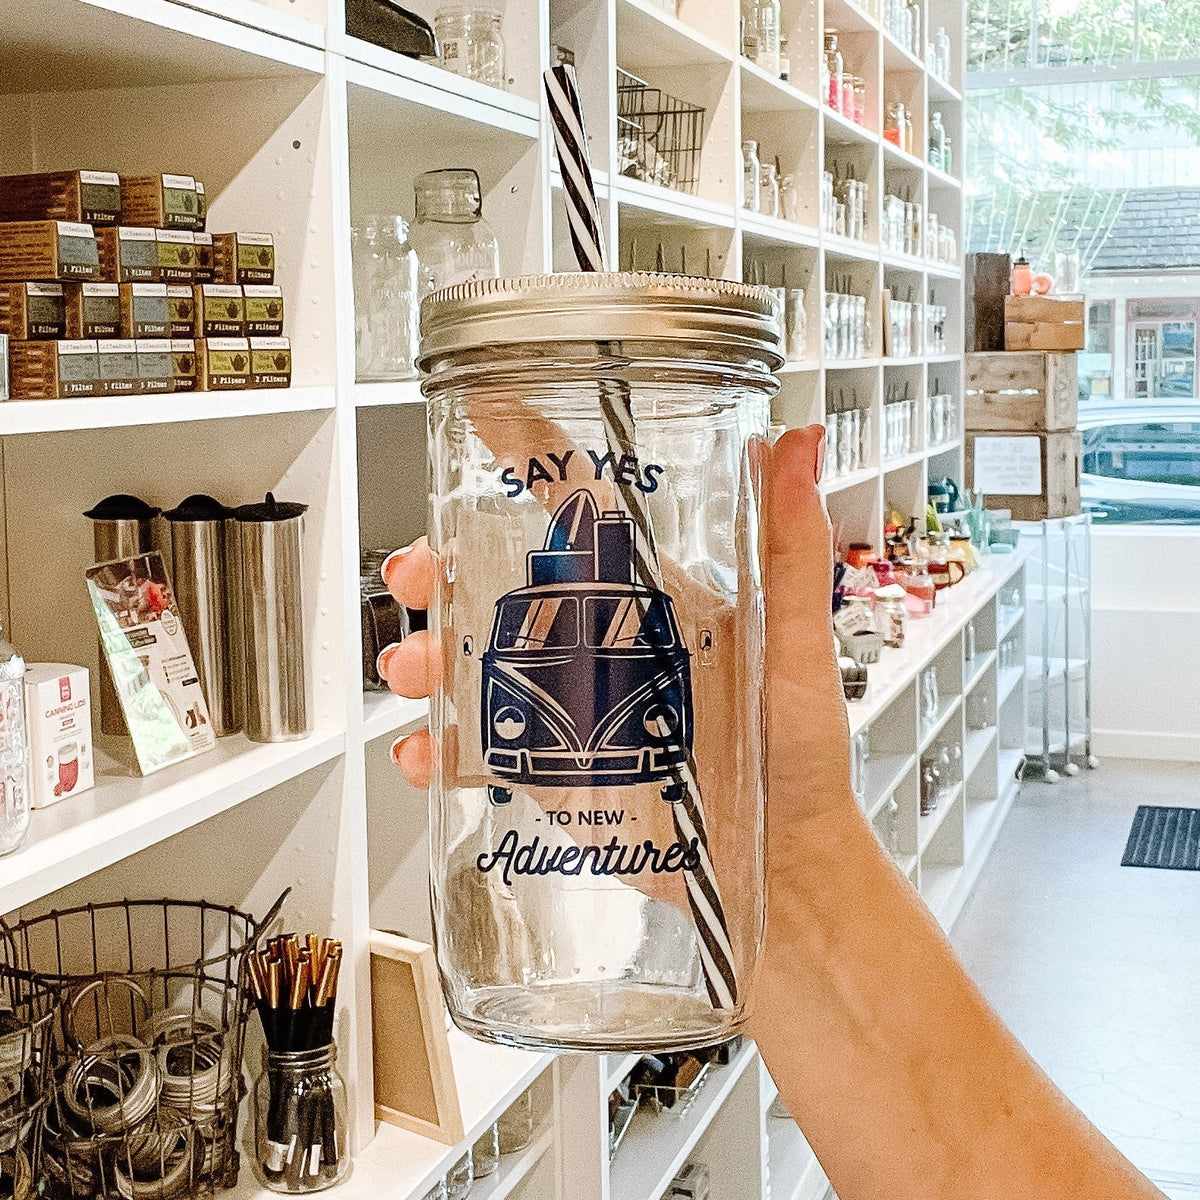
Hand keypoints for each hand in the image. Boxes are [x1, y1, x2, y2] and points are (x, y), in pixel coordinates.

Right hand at [377, 423, 855, 882]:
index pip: (583, 515)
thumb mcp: (797, 643)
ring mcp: (571, 707)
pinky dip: (442, 747)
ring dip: (430, 656)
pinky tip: (426, 750)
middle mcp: (603, 644)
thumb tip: (798, 442)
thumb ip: (793, 548)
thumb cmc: (799, 754)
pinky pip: (485, 749)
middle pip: (503, 586)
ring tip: (414, 668)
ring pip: (478, 663)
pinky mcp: (555, 770)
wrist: (781, 866)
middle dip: (444, 570)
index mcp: (651, 600)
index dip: (531, 461)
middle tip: (416, 573)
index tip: (486, 417)